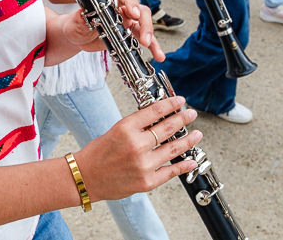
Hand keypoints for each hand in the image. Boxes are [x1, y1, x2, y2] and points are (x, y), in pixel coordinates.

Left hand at [69, 0, 162, 60]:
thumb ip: (81, 17)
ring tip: (152, 48)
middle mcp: (122, 10)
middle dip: (144, 24)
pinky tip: (158, 55)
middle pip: (140, 11)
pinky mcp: (129, 37)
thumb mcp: (76, 20)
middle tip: (144, 38)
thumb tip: (84, 14)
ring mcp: (128, 23)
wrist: (77, 37)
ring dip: (151, 37)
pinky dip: (152, 48)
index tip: (134, 14)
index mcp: (110, 0)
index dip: (131, 3)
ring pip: (144, 27)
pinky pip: (144, 41)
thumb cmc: (76, 23)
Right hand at [74, 97, 201, 201]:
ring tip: (197, 134)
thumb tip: (160, 119)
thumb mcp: (115, 131)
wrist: (86, 177)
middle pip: (168, 128)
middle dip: (183, 119)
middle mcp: (137, 145)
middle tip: (191, 113)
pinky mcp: (147, 181)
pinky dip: (183, 165)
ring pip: (174, 149)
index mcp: (126, 128)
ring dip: (188, 140)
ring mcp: (143, 164)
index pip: (155, 111)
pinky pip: (171, 171)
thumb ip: (137, 126)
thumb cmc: (98, 153)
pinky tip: (191, 160)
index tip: (180, 101)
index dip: (171, 104)